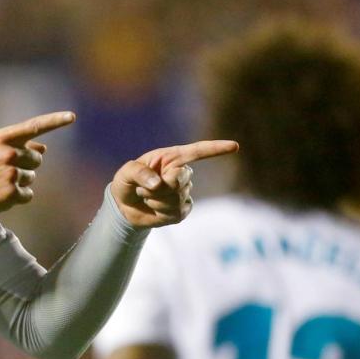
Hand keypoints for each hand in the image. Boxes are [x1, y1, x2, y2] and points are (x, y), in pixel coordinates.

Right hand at [0, 111, 75, 216]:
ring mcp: (11, 173)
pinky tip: (1, 195)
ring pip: (31, 178)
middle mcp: (9, 153)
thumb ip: (15, 144)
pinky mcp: (11, 193)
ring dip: (19, 182)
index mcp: (2, 138)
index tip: (71, 116)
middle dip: (27, 165)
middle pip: (37, 159)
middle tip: (4, 170)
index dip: (55, 120)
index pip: (34, 126)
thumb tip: (43, 148)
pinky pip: (28, 195)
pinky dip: (18, 197)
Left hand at [111, 140, 238, 227]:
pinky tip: (154, 208)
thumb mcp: (125, 173)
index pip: (196, 152)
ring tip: (146, 196)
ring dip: (154, 200)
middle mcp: (181, 172)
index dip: (215, 149)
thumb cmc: (126, 182)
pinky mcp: (183, 210)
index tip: (235, 146)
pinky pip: (176, 212)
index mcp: (171, 157)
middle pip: (181, 180)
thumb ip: (139, 173)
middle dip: (157, 188)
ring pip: (175, 198)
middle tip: (142, 188)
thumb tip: (159, 184)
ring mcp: (184, 192)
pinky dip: (160, 211)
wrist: (125, 206)